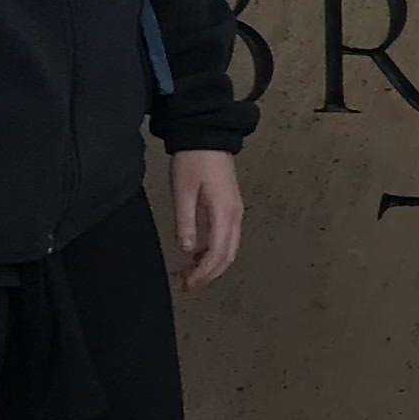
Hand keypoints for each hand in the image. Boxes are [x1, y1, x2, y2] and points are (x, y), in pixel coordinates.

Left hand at [169, 148, 245, 286]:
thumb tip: (187, 250)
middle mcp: (235, 216)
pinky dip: (215, 251)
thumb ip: (186, 222)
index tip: (187, 284)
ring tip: (190, 271)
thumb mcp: (183, 192)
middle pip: (228, 255)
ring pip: (229, 248)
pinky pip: (227, 237)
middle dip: (210, 274)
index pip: (217, 253)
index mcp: (224, 213)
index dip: (203, 273)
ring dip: (212, 263)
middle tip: (188, 284)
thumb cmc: (193, 161)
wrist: (207, 135)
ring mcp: (235, 211)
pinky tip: (198, 252)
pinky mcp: (231, 206)